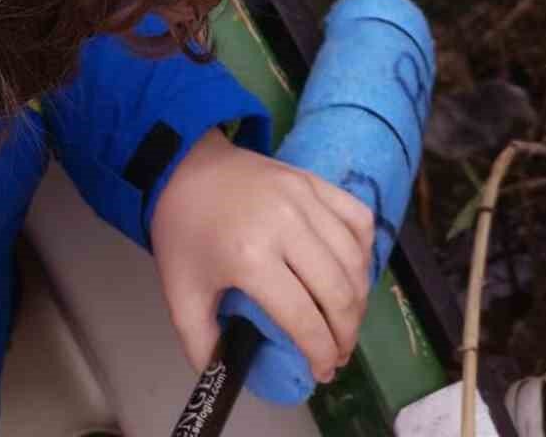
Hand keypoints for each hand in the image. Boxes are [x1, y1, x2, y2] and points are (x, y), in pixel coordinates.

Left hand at [150, 129, 372, 383]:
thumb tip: (230, 379)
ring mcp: (304, 197)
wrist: (183, 166)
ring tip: (347, 321)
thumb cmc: (182, 231)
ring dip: (359, 298)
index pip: (304, 318)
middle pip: (337, 292)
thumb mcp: (181, 295)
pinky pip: (358, 218)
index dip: (321, 353)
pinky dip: (364, 250)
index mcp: (250, 257)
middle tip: (339, 353)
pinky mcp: (313, 180)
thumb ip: (203, 344)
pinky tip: (353, 273)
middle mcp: (285, 225)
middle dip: (346, 334)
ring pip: (354, 258)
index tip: (322, 373)